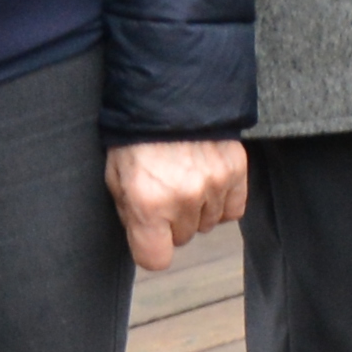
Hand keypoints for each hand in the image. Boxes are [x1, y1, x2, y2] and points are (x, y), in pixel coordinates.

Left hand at [104, 137, 246, 270]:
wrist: (168, 93)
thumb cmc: (136, 137)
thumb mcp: (116, 178)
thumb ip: (130, 214)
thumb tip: (145, 238)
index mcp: (148, 203)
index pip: (156, 259)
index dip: (150, 248)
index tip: (149, 235)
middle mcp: (183, 199)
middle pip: (182, 239)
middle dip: (172, 222)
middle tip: (164, 191)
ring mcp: (214, 185)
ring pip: (207, 224)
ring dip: (197, 210)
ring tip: (184, 179)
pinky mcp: (236, 171)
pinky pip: (233, 210)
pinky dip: (222, 201)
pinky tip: (207, 182)